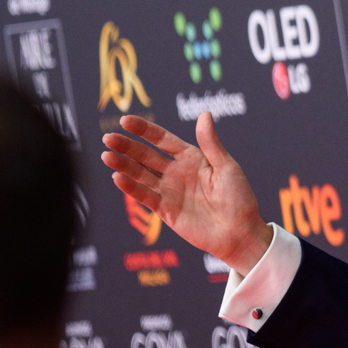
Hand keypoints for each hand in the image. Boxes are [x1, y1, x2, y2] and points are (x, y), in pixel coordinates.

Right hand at [101, 113, 272, 272]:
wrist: (241, 233)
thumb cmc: (240, 198)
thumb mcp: (227, 168)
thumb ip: (211, 144)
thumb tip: (205, 114)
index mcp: (192, 158)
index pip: (162, 139)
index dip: (144, 130)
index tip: (125, 120)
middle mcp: (176, 172)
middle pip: (146, 155)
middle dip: (127, 146)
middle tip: (108, 138)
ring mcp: (169, 191)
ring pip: (141, 175)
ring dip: (123, 166)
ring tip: (107, 156)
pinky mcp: (166, 211)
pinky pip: (145, 197)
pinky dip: (131, 188)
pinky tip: (118, 178)